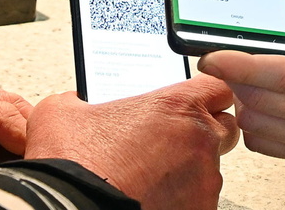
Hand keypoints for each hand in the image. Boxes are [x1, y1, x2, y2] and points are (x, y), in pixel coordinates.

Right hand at [24, 75, 238, 209]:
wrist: (70, 209)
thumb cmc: (73, 164)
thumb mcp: (62, 113)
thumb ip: (78, 99)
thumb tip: (75, 101)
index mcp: (177, 107)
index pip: (219, 87)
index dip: (206, 94)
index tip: (192, 103)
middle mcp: (199, 140)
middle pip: (222, 128)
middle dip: (202, 134)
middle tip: (169, 145)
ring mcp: (204, 180)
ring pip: (210, 169)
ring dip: (189, 170)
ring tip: (151, 178)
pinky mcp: (200, 209)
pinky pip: (199, 200)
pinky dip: (181, 200)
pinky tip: (153, 198)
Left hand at [200, 0, 284, 177]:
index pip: (280, 75)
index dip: (240, 64)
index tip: (213, 55)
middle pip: (260, 98)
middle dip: (235, 75)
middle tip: (230, 53)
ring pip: (257, 122)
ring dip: (244, 97)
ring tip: (250, 75)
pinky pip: (266, 144)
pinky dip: (255, 122)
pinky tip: (265, 102)